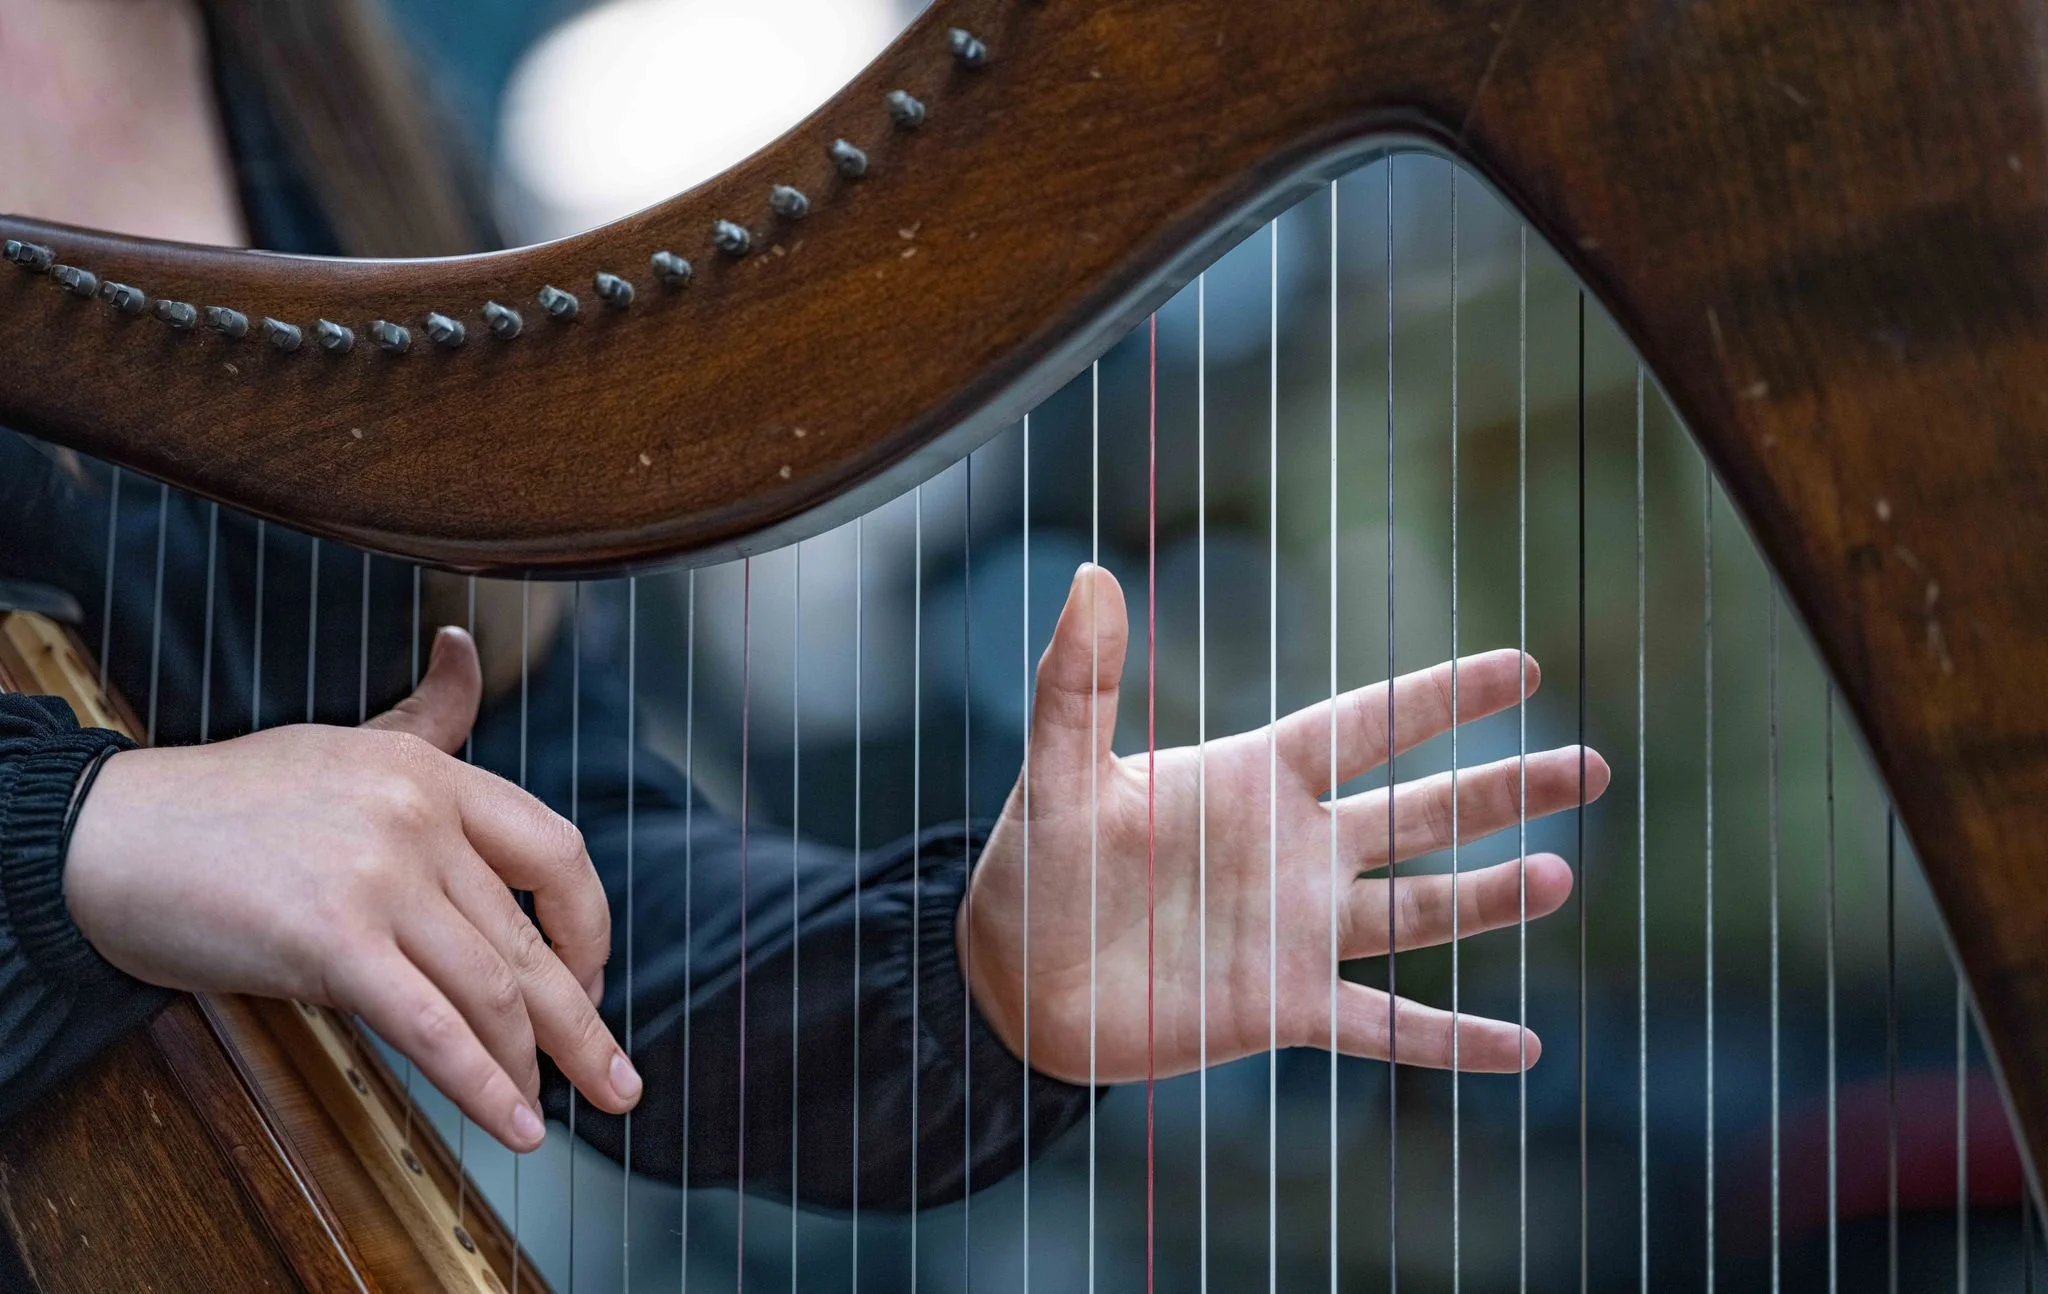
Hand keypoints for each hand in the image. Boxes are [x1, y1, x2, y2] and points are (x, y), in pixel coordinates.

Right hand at [64, 627, 639, 1151]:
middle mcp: (418, 815)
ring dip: (534, 1064)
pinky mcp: (330, 938)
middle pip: (529, 937)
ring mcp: (377, 874)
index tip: (591, 976)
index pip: (556, 850)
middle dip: (581, 1022)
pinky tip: (513, 1122)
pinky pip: (431, 1027)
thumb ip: (427, 718)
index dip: (588, 924)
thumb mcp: (344, 745)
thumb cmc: (226, 805)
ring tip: (555, 1113)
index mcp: (433, 771)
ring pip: (490, 989)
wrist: (105, 836)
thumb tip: (466, 650)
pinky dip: (482, 1084)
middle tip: (617, 1082)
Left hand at [963, 564, 1609, 1084]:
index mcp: (1255, 779)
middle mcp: (1295, 850)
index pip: (1368, 726)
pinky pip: (1384, 1024)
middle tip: (1594, 767)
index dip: (1443, 697)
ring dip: (1491, 899)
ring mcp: (1297, 932)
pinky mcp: (1284, 1009)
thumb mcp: (1059, 771)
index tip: (1524, 668)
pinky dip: (1450, 1040)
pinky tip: (1526, 1051)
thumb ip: (1080, 682)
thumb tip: (1088, 576)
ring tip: (1563, 877)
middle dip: (1507, 788)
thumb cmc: (1036, 863)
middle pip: (1422, 812)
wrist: (1015, 979)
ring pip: (1419, 912)